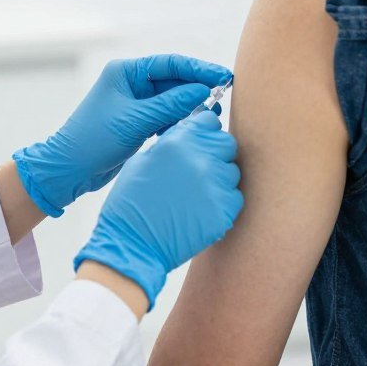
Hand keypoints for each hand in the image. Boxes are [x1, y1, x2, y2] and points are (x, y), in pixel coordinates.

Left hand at [12, 55, 231, 216]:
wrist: (69, 170)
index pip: (170, 64)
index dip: (199, 69)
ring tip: (213, 115)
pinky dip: (180, 121)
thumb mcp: (135, 121)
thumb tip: (203, 91)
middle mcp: (131, 83)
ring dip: (191, 106)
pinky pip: (166, 116)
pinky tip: (193, 127)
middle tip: (225, 96)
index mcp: (126, 72)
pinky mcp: (138, 122)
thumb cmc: (94, 140)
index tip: (223, 77)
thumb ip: (170, 105)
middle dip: (198, 88)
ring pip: (172, 99)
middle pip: (174, 80)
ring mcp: (135, 103)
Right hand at [73, 110, 243, 309]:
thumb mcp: (143, 160)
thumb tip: (191, 131)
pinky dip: (222, 201)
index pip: (209, 121)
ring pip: (232, 171)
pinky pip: (234, 197)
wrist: (133, 244)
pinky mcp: (224, 212)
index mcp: (179, 143)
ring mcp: (215, 187)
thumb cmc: (131, 202)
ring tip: (195, 193)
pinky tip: (201, 208)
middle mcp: (201, 160)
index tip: (200, 140)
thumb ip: (173, 141)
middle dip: (216, 152)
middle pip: (227, 143)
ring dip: (219, 178)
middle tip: (200, 168)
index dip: (204, 131)